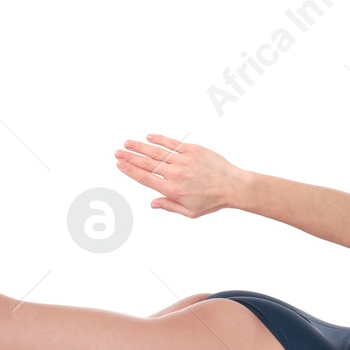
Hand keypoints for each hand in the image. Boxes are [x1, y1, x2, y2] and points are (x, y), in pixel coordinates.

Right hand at [114, 134, 246, 217]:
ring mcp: (183, 160)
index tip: (120, 165)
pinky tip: (149, 137)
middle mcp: (175, 173)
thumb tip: (153, 203)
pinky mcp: (192, 150)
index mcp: (173, 190)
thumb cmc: (212, 200)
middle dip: (130, 157)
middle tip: (117, 153)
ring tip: (127, 143)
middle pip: (147, 164)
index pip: (146, 178)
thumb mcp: (190, 212)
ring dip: (140, 147)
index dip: (130, 171)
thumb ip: (169, 206)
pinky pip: (172, 143)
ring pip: (156, 152)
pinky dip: (159, 139)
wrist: (232, 185)